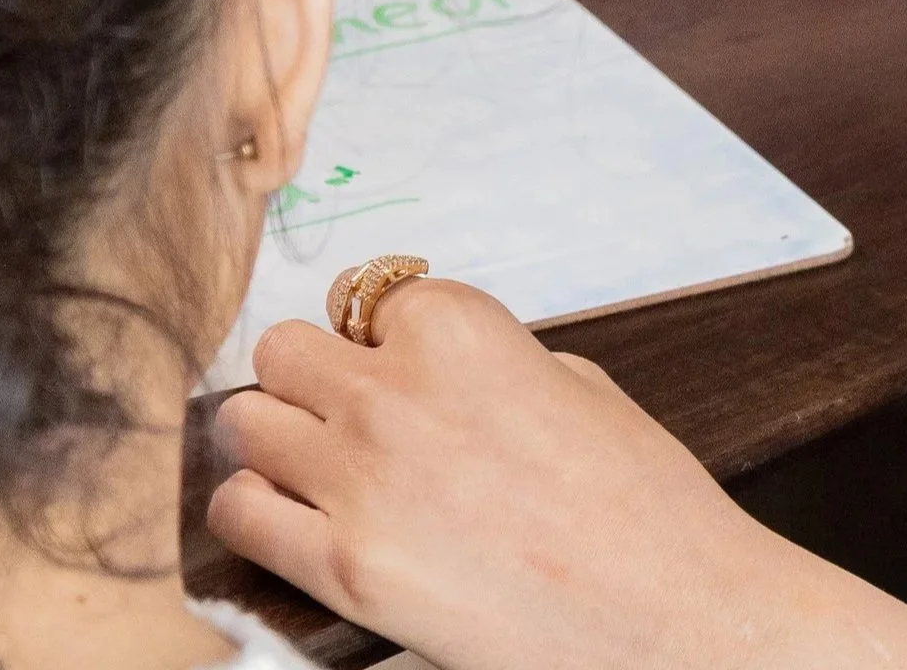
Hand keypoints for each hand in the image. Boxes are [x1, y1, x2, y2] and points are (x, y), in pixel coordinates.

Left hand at [207, 281, 906, 669]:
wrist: (667, 608)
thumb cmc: (641, 500)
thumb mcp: (574, 384)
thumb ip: (486, 361)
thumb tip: (433, 368)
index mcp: (460, 329)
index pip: (370, 298)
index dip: (386, 337)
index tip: (398, 362)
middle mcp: (396, 392)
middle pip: (284, 348)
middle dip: (311, 375)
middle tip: (340, 407)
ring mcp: (360, 480)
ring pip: (244, 419)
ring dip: (274, 435)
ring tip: (311, 462)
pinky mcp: (342, 568)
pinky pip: (239, 513)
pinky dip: (254, 508)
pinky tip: (290, 515)